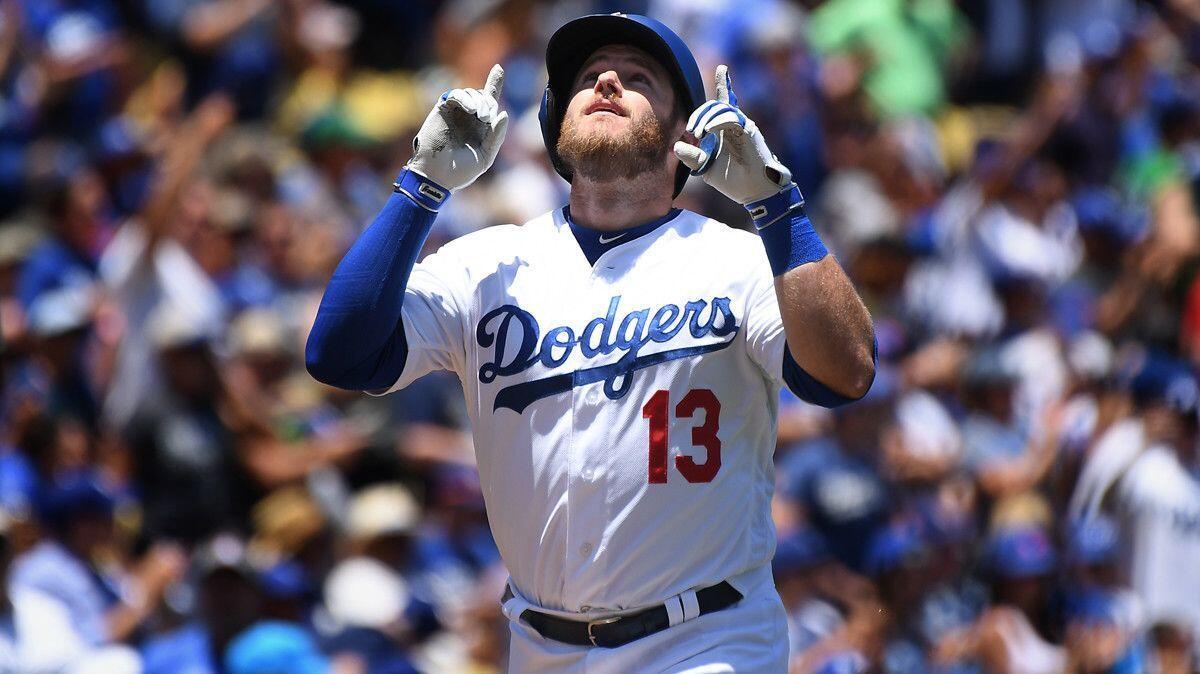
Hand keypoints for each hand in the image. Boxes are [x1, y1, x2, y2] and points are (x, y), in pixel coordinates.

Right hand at [407, 64, 508, 191]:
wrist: (437, 175)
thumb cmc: (461, 171)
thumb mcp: (486, 156)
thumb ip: (496, 136)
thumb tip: (504, 113)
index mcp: (481, 127)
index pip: (489, 101)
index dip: (494, 83)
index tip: (499, 68)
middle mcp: (468, 117)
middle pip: (483, 95)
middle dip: (489, 102)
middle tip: (486, 117)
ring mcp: (455, 113)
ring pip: (470, 93)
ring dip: (478, 100)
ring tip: (479, 116)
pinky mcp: (442, 110)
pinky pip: (454, 95)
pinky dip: (464, 98)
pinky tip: (470, 110)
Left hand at [674, 65, 790, 204]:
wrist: (753, 192)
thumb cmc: (732, 180)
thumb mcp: (705, 167)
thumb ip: (692, 157)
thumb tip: (676, 145)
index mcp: (725, 129)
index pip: (722, 103)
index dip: (725, 84)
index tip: (724, 68)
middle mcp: (735, 124)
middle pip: (715, 105)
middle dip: (699, 115)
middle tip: (692, 131)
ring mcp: (742, 125)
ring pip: (721, 108)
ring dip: (706, 118)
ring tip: (698, 133)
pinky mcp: (748, 130)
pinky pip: (730, 117)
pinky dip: (716, 122)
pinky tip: (707, 131)